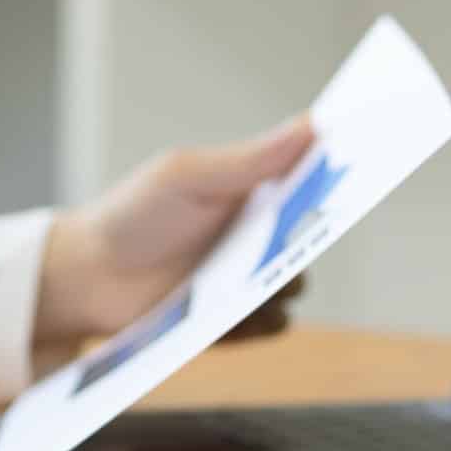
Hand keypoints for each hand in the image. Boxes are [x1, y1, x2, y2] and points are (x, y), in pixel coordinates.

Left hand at [34, 116, 315, 352]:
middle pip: (313, 232)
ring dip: (281, 279)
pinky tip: (239, 311)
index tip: (365, 158)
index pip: (312, 174)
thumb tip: (311, 125)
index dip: (341, 168)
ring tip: (253, 276)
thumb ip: (247, 159)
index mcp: (252, 188)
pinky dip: (262, 319)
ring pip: (294, 282)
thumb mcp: (185, 177)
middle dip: (314, 229)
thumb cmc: (132, 215)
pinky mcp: (234, 322)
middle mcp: (257, 232)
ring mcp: (247, 278)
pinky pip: (271, 324)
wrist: (85, 276)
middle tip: (298, 226)